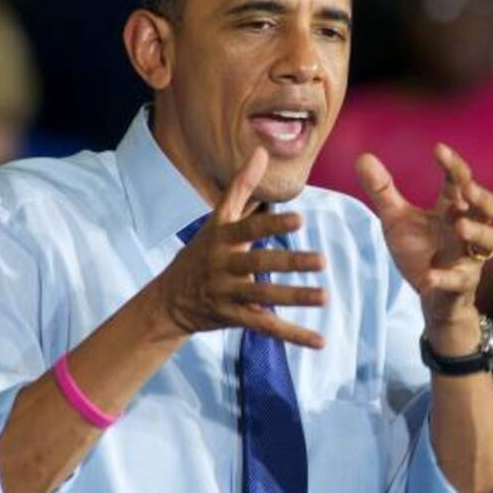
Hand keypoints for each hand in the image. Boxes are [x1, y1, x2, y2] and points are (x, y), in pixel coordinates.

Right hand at [154, 148, 327, 347]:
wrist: (169, 300)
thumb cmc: (201, 252)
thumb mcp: (217, 220)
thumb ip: (242, 186)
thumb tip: (261, 151)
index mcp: (222, 238)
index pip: (250, 229)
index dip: (273, 224)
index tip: (301, 217)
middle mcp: (223, 266)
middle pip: (259, 264)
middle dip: (289, 262)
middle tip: (321, 260)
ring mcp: (227, 294)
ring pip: (263, 297)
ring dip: (294, 298)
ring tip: (324, 297)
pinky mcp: (233, 318)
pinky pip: (266, 327)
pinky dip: (293, 335)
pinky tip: (318, 341)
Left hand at [356, 144, 492, 351]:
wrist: (431, 296)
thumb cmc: (420, 251)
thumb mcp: (397, 220)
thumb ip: (383, 191)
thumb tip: (362, 157)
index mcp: (452, 209)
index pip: (460, 181)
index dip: (453, 165)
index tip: (438, 149)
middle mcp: (467, 229)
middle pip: (487, 208)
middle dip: (481, 197)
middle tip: (466, 188)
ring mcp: (469, 257)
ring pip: (488, 241)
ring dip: (476, 232)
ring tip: (459, 227)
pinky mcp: (462, 283)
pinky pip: (459, 280)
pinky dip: (445, 278)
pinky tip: (430, 276)